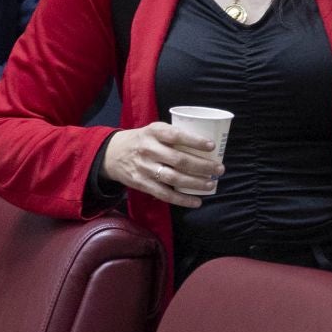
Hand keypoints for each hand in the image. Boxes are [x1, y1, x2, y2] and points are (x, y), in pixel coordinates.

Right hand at [100, 123, 222, 208]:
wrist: (112, 154)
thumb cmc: (142, 140)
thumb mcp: (153, 130)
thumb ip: (173, 135)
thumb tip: (206, 147)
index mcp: (153, 132)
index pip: (176, 135)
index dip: (195, 141)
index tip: (212, 146)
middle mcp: (148, 149)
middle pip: (179, 160)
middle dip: (202, 166)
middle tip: (219, 169)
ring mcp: (144, 168)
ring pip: (174, 178)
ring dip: (195, 183)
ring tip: (211, 184)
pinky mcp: (141, 184)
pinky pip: (164, 194)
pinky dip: (182, 200)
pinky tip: (197, 201)